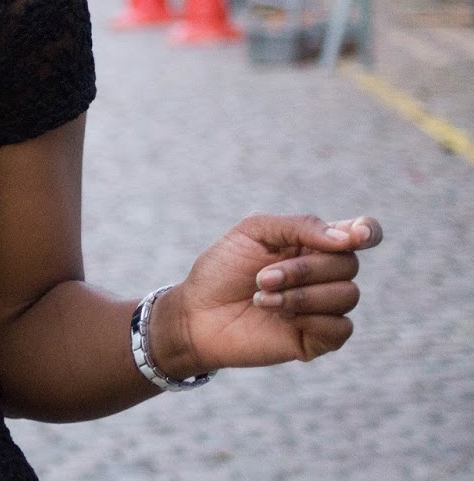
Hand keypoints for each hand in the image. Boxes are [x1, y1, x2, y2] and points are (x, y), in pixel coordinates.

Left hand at [153, 213, 383, 376]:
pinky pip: (341, 327)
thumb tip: (346, 238)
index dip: (368, 232)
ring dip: (300, 295)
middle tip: (261, 277)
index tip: (357, 237)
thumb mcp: (254, 233)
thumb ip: (300, 226)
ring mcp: (325, 307)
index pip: (361, 233)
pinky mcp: (319, 339)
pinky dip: (309, 319)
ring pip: (347, 295)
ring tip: (262, 299)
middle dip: (303, 270)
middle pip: (348, 264)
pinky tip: (279, 318)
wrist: (197, 314)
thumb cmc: (222, 269)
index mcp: (313, 243)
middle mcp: (325, 274)